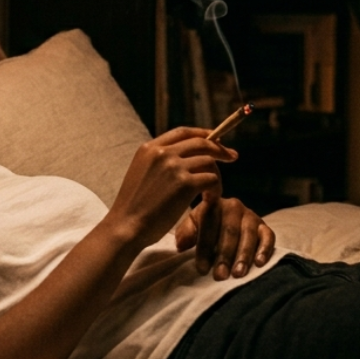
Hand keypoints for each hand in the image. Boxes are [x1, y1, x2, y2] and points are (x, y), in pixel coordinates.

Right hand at [107, 127, 238, 247]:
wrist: (126, 226)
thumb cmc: (134, 208)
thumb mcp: (141, 173)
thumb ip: (160, 162)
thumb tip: (186, 159)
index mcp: (149, 148)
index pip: (183, 132)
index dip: (203, 134)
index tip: (217, 140)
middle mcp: (162, 153)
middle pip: (201, 143)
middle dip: (220, 149)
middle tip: (232, 157)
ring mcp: (174, 166)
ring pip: (209, 162)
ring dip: (216, 177)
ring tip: (212, 193)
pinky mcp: (185, 183)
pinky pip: (211, 179)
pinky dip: (215, 190)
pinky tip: (209, 201)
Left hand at [174, 193, 275, 279]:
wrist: (223, 219)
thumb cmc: (205, 226)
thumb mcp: (192, 225)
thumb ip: (186, 233)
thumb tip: (181, 245)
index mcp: (212, 204)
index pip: (208, 225)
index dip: (205, 248)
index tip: (201, 269)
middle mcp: (233, 207)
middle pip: (229, 232)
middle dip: (224, 256)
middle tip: (220, 275)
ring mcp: (250, 216)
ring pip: (249, 235)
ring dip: (243, 256)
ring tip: (238, 274)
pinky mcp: (264, 226)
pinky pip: (268, 236)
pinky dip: (265, 249)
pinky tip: (259, 263)